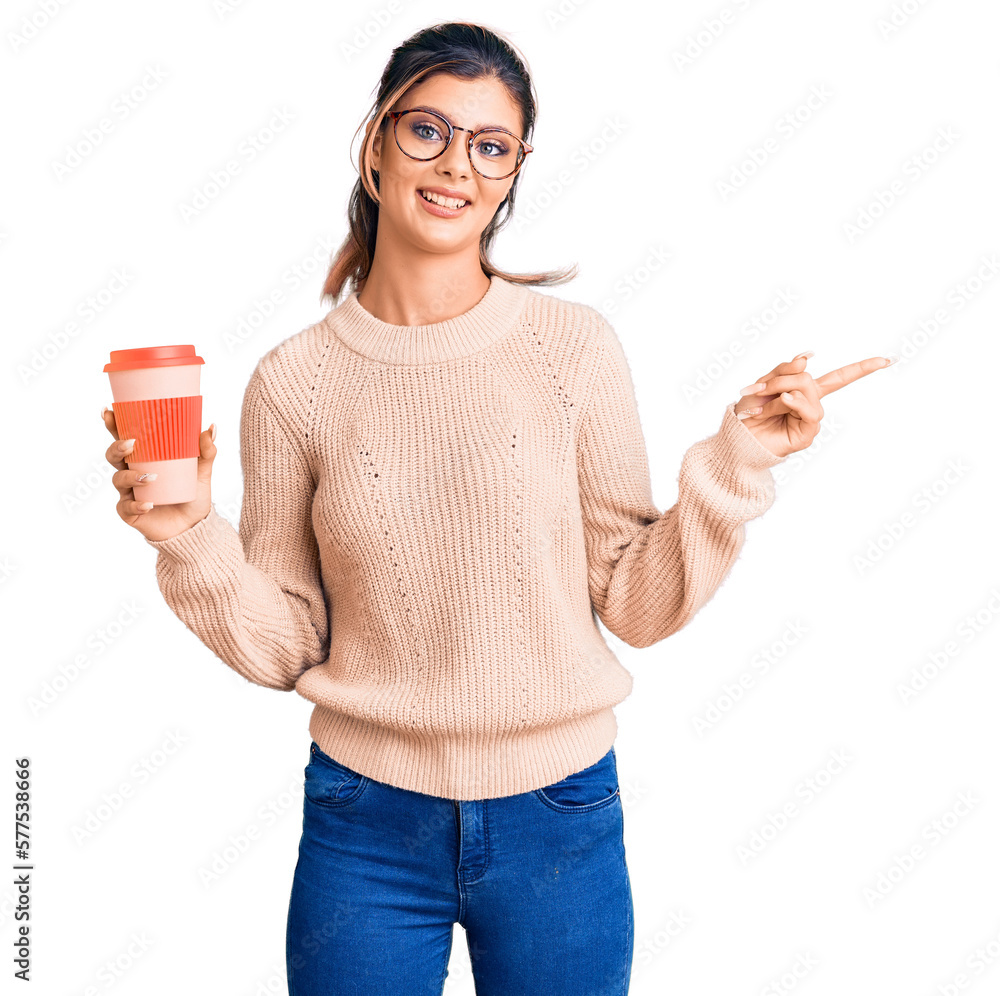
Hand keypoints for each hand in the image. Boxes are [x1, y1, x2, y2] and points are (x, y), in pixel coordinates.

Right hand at [101, 407, 217, 540]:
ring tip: (151, 477)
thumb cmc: (193, 495)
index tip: (108, 410)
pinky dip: (137, 505)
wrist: (195, 526)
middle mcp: (131, 473)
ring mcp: (129, 493)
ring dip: (132, 476)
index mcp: (143, 458)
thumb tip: (211, 427)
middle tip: (131, 444)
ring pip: (118, 479)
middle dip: (117, 448)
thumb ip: (206, 451)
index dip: (113, 425)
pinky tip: (148, 504)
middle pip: (113, 456)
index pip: (124, 438)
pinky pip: (127, 508)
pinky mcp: (131, 513)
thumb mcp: (202, 471)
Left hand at [733, 350, 894, 458]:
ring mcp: (810, 419)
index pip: (839, 378)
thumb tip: (807, 357)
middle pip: (808, 378)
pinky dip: (795, 403)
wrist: (737, 439)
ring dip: (779, 393)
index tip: (888, 360)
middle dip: (781, 379)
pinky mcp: (807, 434)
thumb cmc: (748, 413)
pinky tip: (783, 402)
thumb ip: (784, 370)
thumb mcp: (762, 384)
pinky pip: (810, 412)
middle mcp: (811, 404)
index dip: (863, 369)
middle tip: (760, 389)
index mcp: (804, 391)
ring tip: (760, 406)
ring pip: (806, 391)